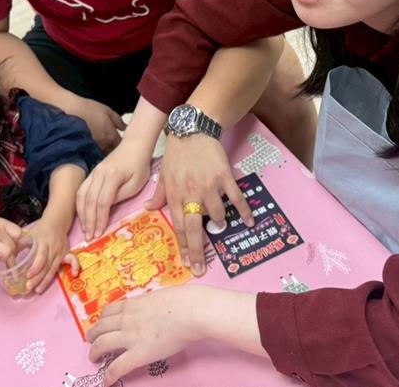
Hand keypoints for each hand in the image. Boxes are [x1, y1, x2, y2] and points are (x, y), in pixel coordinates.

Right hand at [0, 218, 22, 261]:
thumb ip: (8, 233)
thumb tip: (23, 240)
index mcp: (3, 223)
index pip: (19, 233)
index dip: (17, 241)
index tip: (12, 246)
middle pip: (14, 246)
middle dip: (10, 253)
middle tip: (2, 255)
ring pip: (7, 252)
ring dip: (3, 257)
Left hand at [26, 218, 78, 293]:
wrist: (55, 222)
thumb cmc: (40, 231)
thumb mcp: (28, 235)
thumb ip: (19, 245)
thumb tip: (7, 256)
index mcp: (44, 243)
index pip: (41, 257)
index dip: (35, 267)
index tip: (28, 275)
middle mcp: (53, 248)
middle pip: (46, 266)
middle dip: (38, 278)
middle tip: (29, 287)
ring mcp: (61, 252)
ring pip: (54, 268)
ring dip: (47, 280)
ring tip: (38, 289)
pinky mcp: (66, 253)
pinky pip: (72, 260)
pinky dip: (75, 266)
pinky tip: (75, 274)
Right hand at [66, 96, 123, 151]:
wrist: (70, 110)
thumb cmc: (88, 109)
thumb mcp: (107, 111)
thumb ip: (118, 121)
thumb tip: (125, 128)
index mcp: (111, 136)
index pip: (122, 146)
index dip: (123, 145)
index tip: (123, 144)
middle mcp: (103, 146)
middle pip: (113, 154)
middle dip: (114, 153)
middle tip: (113, 148)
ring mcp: (92, 150)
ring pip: (102, 156)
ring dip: (104, 154)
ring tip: (103, 150)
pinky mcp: (82, 151)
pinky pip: (91, 156)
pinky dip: (93, 155)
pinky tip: (92, 151)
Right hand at [76, 136, 153, 239]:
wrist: (134, 145)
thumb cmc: (139, 165)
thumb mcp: (136, 183)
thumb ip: (121, 196)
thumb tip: (107, 208)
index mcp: (112, 176)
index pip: (102, 202)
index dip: (100, 219)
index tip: (99, 233)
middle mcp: (99, 174)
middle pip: (89, 201)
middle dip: (88, 221)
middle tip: (89, 237)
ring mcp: (93, 173)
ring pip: (81, 196)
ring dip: (82, 214)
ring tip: (85, 229)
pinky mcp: (92, 173)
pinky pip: (81, 190)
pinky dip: (80, 205)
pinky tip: (82, 215)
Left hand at [87, 286, 204, 385]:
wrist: (190, 312)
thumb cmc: (183, 301)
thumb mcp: (160, 296)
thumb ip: (151, 303)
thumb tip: (154, 307)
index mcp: (132, 304)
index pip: (108, 311)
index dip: (101, 319)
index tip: (100, 324)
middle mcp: (126, 319)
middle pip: (100, 327)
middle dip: (92, 335)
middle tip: (90, 341)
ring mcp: (129, 337)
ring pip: (101, 344)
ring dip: (94, 352)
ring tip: (93, 358)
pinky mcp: (137, 355)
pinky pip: (117, 367)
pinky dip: (109, 376)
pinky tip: (106, 382)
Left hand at [147, 135, 252, 275]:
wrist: (193, 130)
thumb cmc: (177, 153)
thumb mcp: (163, 174)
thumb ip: (159, 194)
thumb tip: (149, 209)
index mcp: (175, 195)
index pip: (178, 226)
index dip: (183, 246)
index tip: (187, 263)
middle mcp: (191, 194)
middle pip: (194, 228)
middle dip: (197, 251)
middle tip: (201, 269)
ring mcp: (208, 186)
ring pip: (215, 214)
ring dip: (218, 224)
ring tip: (220, 227)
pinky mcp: (224, 178)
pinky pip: (235, 198)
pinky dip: (243, 211)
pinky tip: (249, 222)